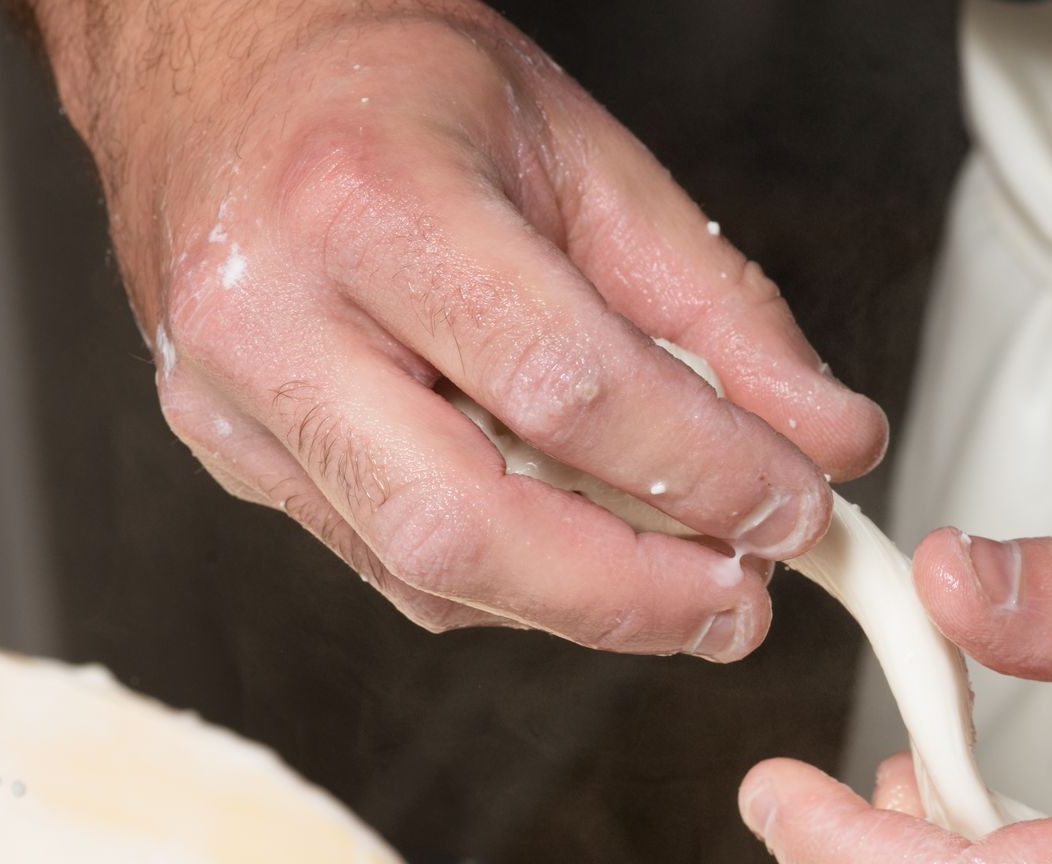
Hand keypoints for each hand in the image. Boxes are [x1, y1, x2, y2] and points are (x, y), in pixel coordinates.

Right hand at [25, 0, 884, 656]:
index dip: (702, 471)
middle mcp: (271, 313)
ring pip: (424, 572)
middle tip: (742, 606)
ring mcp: (232, 399)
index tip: (795, 507)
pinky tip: (580, 549)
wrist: (221, 68)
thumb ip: (717, 308)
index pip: (563, 385)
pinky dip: (511, 581)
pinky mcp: (233, 455)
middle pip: (465, 527)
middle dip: (631, 595)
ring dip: (582, 604)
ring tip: (687, 582)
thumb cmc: (395, 89)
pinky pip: (390, 567)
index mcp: (368, 199)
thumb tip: (831, 439)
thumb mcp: (585, 156)